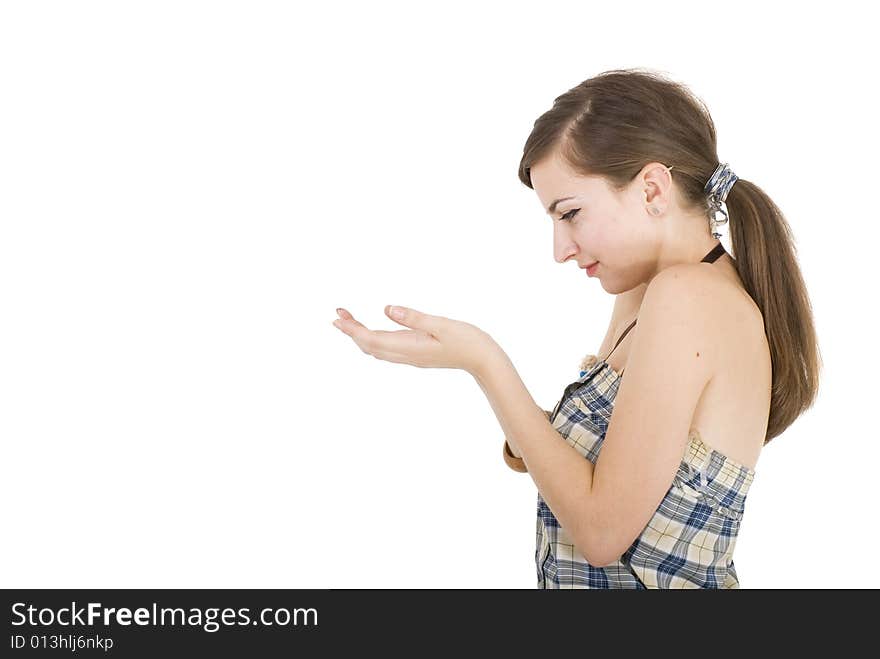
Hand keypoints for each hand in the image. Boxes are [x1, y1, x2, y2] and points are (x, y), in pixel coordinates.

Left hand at [331, 305, 498, 375]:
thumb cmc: (467, 340)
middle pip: (370, 345)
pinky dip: (373, 339)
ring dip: (360, 336)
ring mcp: (411, 356)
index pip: (373, 339)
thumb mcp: (442, 324)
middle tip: (338, 313)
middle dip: (352, 330)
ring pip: (377, 349)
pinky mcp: (417, 354)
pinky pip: (387, 349)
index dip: (353, 329)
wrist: (484, 360)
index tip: (338, 318)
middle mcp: (407, 354)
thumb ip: (414, 318)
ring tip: (348, 320)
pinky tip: (371, 332)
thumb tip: (387, 309)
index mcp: (410, 347)